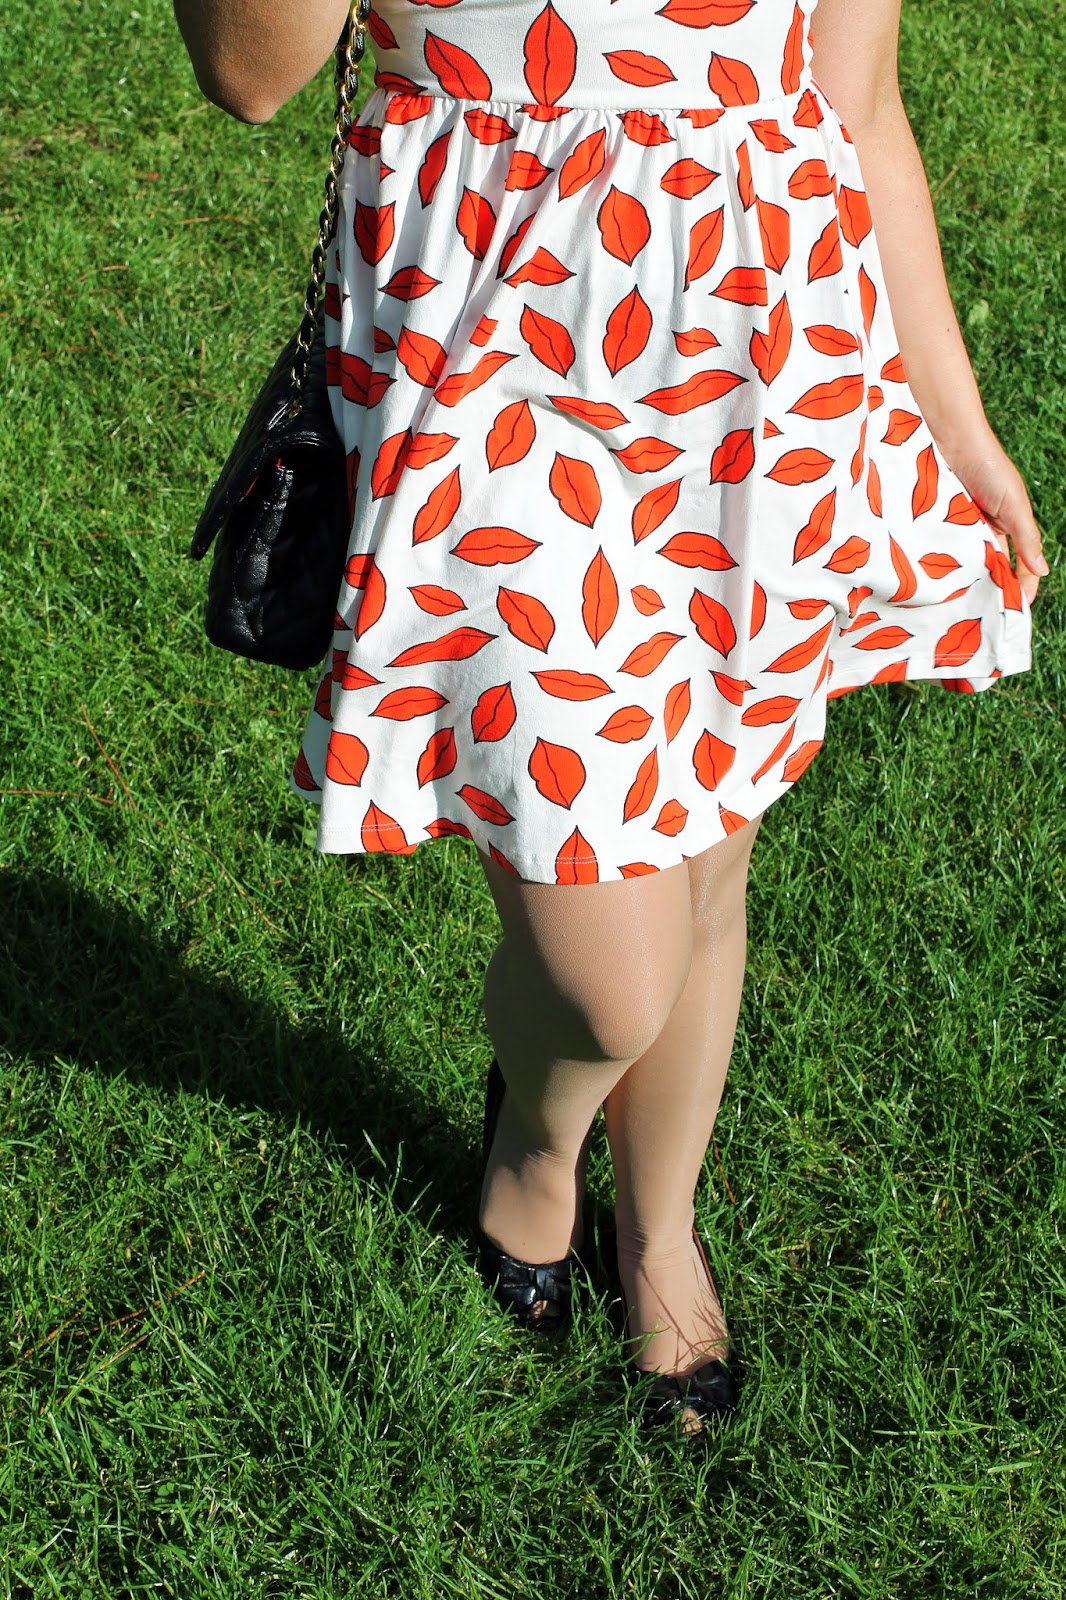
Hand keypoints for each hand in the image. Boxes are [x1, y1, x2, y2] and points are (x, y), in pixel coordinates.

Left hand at [935, 428, 1050, 608]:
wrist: (950, 438)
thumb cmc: (988, 466)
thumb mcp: (1014, 505)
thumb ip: (1027, 538)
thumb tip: (1042, 571)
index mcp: (1007, 528)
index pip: (1017, 567)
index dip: (1020, 588)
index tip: (1014, 611)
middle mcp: (982, 533)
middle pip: (988, 571)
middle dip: (987, 592)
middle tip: (981, 619)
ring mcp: (958, 530)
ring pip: (963, 566)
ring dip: (961, 584)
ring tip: (956, 610)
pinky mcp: (934, 526)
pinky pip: (938, 552)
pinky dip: (937, 567)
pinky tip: (934, 587)